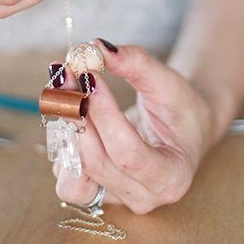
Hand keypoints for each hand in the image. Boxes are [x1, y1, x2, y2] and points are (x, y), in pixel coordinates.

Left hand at [51, 39, 218, 213]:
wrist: (180, 128)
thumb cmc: (180, 108)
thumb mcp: (168, 82)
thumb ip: (137, 64)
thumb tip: (97, 46)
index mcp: (172, 176)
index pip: (128, 153)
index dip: (103, 114)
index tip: (89, 75)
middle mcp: (143, 196)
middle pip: (96, 162)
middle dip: (77, 113)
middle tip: (67, 72)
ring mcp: (115, 196)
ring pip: (74, 180)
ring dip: (64, 133)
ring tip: (65, 94)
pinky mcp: (94, 189)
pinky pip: (66, 174)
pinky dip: (62, 142)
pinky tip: (68, 111)